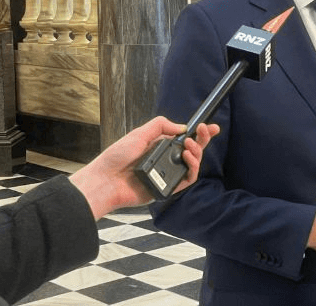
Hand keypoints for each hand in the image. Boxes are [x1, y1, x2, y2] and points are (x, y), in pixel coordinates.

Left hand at [69, 116, 219, 219]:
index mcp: (159, 146)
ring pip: (193, 164)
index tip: (210, 127)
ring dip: (197, 152)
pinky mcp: (167, 188)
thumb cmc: (116, 157)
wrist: (105, 180)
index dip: (199, 133)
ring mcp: (167, 174)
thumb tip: (182, 127)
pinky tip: (186, 157)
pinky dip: (192, 167)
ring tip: (189, 145)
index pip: (183, 138)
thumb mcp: (139, 134)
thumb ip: (161, 126)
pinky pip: (187, 179)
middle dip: (203, 140)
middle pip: (192, 150)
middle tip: (206, 131)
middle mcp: (165, 160)